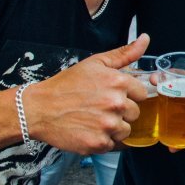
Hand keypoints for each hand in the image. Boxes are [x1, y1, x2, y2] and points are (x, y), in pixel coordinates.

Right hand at [24, 34, 151, 153]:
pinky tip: (89, 131)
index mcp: (118, 82)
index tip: (113, 96)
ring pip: (126, 131)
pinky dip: (103, 140)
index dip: (129, 95)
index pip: (142, 93)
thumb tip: (145, 39)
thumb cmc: (66, 85)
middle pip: (135, 113)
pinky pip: (113, 145)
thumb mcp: (95, 63)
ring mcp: (108, 125)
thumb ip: (124, 53)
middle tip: (100, 108)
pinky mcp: (99, 144)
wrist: (38, 109)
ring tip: (94, 120)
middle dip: (121, 112)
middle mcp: (116, 104)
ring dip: (114, 128)